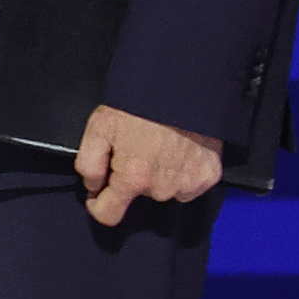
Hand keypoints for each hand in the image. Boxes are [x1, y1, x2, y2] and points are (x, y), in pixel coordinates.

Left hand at [75, 104, 222, 226]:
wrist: (186, 82)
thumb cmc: (138, 103)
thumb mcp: (98, 126)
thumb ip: (88, 163)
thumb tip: (93, 187)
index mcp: (133, 178)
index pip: (109, 216)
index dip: (98, 205)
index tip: (99, 193)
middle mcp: (162, 188)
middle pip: (139, 196)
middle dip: (133, 178)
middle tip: (137, 147)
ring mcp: (189, 184)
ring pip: (165, 190)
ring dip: (160, 176)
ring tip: (160, 146)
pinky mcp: (210, 175)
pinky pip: (189, 184)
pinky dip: (183, 171)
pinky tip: (180, 149)